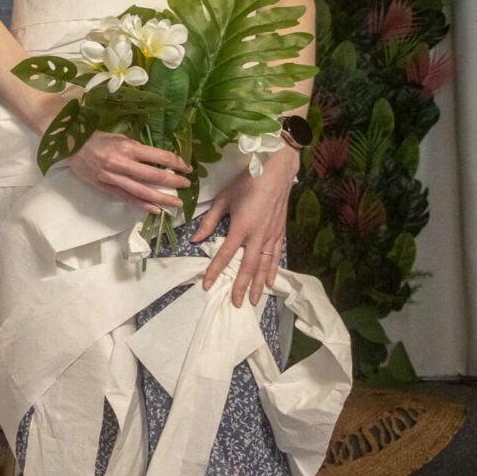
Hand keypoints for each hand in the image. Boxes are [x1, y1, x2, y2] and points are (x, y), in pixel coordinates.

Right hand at [69, 130, 190, 213]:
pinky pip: (126, 198)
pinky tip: (155, 210)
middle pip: (154, 176)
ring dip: (162, 198)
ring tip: (176, 203)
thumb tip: (159, 158)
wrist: (70, 145)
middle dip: (173, 182)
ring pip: (142, 191)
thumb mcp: (121, 137)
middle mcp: (121, 163)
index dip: (176, 163)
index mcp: (128, 147)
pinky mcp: (105, 187)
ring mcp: (112, 177)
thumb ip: (139, 148)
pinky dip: (142, 205)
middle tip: (186, 185)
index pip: (160, 157)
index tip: (186, 168)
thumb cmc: (97, 138)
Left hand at [191, 140, 297, 306]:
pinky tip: (271, 281)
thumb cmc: (246, 182)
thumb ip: (209, 221)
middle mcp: (258, 235)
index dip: (215, 271)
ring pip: (265, 265)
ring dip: (259, 284)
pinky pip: (277, 256)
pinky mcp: (281, 232)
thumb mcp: (222, 199)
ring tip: (255, 300)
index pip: (225, 255)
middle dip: (242, 287)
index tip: (208, 286)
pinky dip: (273, 270)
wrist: (276, 171)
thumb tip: (196, 239)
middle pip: (249, 267)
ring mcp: (272, 235)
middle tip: (237, 304)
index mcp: (241, 227)